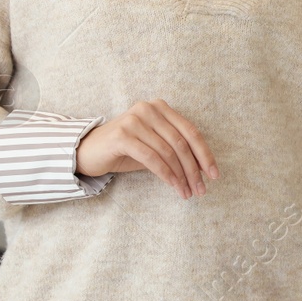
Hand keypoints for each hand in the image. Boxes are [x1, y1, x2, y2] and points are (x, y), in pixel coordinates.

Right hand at [75, 99, 217, 199]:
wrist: (87, 151)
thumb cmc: (125, 150)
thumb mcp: (154, 147)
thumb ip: (175, 151)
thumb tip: (202, 170)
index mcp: (160, 107)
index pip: (190, 131)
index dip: (205, 154)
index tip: (214, 174)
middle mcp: (149, 109)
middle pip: (181, 143)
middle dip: (194, 169)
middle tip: (202, 190)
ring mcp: (135, 120)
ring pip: (168, 152)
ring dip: (181, 176)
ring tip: (188, 193)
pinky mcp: (122, 136)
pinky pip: (152, 158)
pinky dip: (166, 174)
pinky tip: (173, 186)